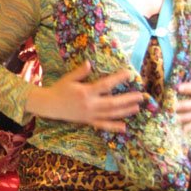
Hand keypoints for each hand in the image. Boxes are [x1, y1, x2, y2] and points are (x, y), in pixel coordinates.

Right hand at [26, 61, 143, 132]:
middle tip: (140, 96)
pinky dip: (113, 127)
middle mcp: (90, 105)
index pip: (105, 85)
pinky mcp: (87, 121)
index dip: (118, 79)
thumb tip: (90, 63)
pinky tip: (124, 127)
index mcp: (86, 92)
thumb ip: (80, 72)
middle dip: (127, 99)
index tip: (129, 74)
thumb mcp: (68, 78)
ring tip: (137, 108)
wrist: (49, 105)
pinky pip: (102, 125)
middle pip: (112, 102)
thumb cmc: (59, 89)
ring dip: (125, 111)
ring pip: (110, 114)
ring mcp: (89, 114)